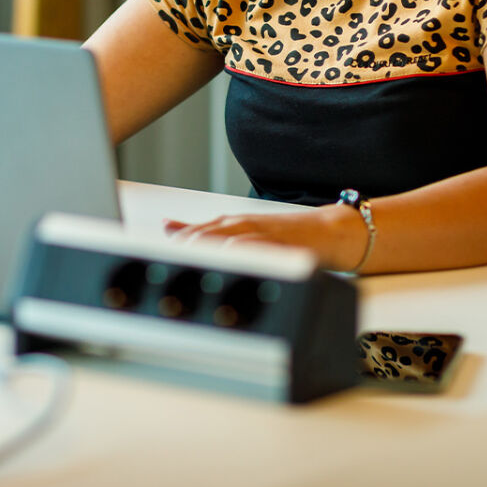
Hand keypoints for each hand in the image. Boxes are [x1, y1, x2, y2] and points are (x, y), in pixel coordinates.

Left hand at [164, 207, 362, 271]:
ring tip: (190, 262)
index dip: (176, 245)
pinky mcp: (281, 244)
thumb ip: (207, 231)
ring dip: (209, 249)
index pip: (195, 232)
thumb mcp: (241, 230)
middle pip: (207, 235)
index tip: (158, 257)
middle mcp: (243, 225)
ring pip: (229, 239)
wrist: (328, 230)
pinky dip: (244, 253)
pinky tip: (231, 260)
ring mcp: (262, 233)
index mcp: (232, 223)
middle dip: (187, 249)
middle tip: (169, 263)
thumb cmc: (284, 234)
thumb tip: (169, 228)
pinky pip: (260, 248)